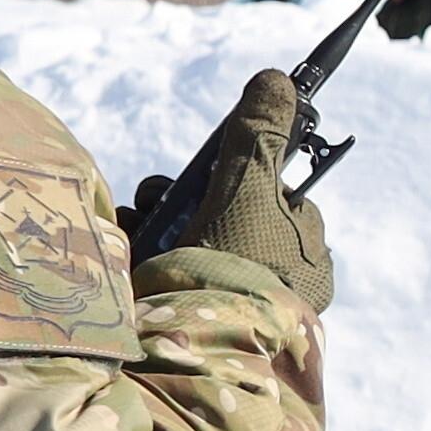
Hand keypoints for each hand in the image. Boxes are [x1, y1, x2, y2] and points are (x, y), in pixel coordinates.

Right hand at [123, 69, 333, 310]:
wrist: (194, 350)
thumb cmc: (235, 266)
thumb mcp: (250, 188)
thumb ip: (260, 137)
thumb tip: (279, 80)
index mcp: (305, 261)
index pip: (274, 200)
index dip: (236, 177)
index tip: (209, 168)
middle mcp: (275, 287)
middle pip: (225, 217)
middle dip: (184, 197)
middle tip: (161, 193)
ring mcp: (231, 306)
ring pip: (191, 241)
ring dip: (157, 219)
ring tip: (138, 217)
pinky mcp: (188, 319)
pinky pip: (165, 271)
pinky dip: (141, 250)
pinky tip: (125, 241)